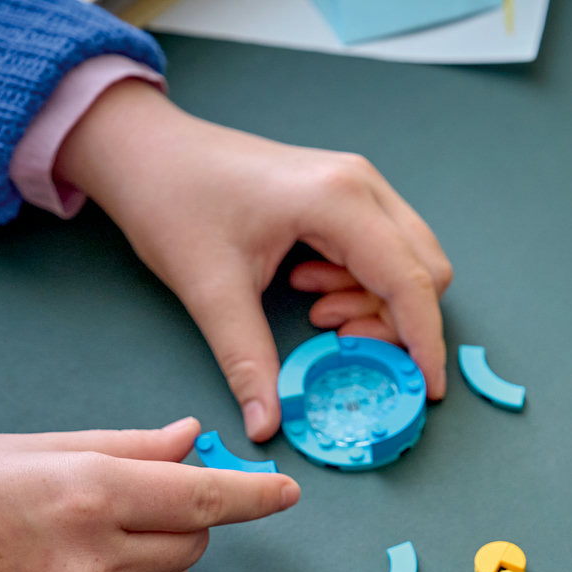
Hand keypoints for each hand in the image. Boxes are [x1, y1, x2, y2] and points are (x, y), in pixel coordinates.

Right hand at [0, 418, 297, 571]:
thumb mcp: (34, 447)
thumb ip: (128, 448)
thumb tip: (192, 440)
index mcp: (88, 494)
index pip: (204, 497)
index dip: (253, 493)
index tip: (287, 492)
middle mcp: (93, 561)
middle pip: (193, 543)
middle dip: (180, 519)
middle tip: (125, 502)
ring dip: (155, 561)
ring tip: (85, 541)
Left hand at [56, 82, 453, 441]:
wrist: (146, 149)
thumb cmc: (172, 199)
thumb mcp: (210, 288)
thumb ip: (247, 359)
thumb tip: (268, 422)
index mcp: (339, 199)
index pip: (411, 282)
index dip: (425, 343)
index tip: (425, 391)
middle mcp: (362, 185)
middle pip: (425, 271)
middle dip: (396, 322)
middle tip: (338, 342)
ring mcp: (358, 184)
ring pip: (409, 261)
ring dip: (375, 303)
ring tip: (313, 311)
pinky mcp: (346, 192)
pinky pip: (385, 249)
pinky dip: (363, 283)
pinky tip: (310, 287)